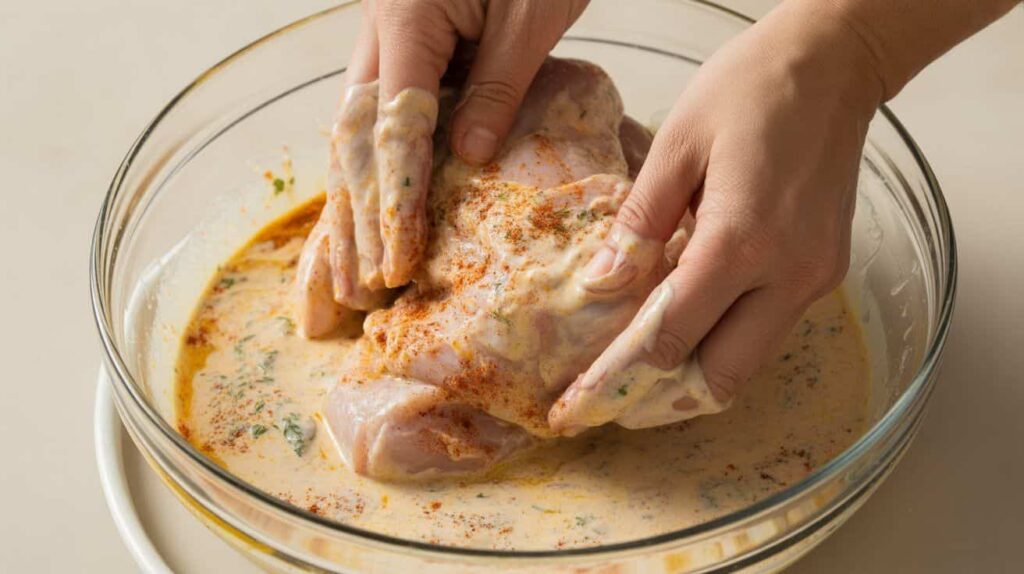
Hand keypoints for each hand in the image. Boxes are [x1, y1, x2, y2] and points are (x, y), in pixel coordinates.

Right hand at [333, 0, 587, 293]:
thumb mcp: (530, 18)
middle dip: (358, 213)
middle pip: (356, 136)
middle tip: (360, 282)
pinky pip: (377, 118)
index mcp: (407, 17)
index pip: (394, 123)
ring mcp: (383, 40)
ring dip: (353, 201)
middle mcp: (380, 31)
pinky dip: (371, 171)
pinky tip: (364, 214)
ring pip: (354, 132)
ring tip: (348, 269)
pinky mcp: (401, 50)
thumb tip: (465, 157)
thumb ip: (497, 88)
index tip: (398, 254)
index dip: (395, 195)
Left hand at [550, 1, 884, 431]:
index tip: (583, 396)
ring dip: (698, 371)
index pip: (672, 336)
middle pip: (721, 375)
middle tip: (615, 395)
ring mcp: (815, 277)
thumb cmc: (749, 89)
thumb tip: (601, 285)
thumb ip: (638, 223)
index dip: (623, 371)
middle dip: (664, 394)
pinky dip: (728, 338)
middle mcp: (787, 275)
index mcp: (740, 242)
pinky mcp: (827, 270)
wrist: (833, 62)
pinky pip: (770, 328)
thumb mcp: (676, 144)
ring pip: (750, 360)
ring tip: (644, 365)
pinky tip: (691, 317)